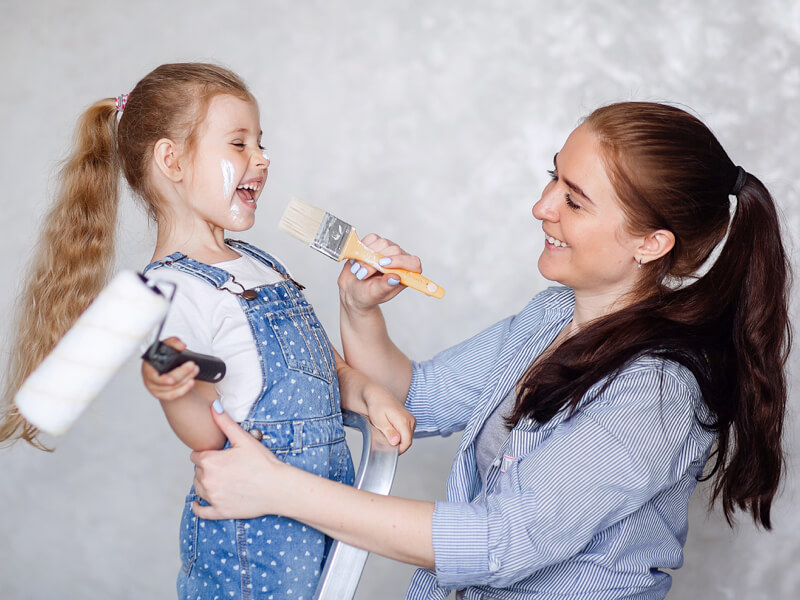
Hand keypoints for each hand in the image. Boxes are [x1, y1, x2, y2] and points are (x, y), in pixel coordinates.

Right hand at [141, 337, 199, 401]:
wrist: (163, 367)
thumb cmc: (162, 356)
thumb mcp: (166, 346)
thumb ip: (173, 343)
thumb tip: (182, 346)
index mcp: (148, 366)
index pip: (152, 376)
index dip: (162, 379)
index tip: (172, 380)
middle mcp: (149, 379)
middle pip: (166, 382)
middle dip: (181, 373)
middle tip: (192, 365)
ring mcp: (155, 388)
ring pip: (172, 388)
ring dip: (186, 380)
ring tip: (195, 370)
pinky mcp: (161, 394)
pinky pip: (173, 395)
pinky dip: (184, 389)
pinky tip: (191, 382)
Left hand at [191, 403, 285, 519]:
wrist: (278, 488)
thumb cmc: (263, 463)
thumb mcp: (243, 439)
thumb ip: (225, 422)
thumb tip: (213, 406)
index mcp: (210, 462)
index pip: (196, 456)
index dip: (206, 453)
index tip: (218, 454)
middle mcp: (207, 481)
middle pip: (197, 472)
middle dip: (207, 468)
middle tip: (226, 466)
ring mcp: (212, 498)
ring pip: (198, 488)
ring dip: (205, 483)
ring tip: (223, 479)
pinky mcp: (219, 512)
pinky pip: (200, 511)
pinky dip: (198, 506)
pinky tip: (198, 503)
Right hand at [338, 233, 422, 314]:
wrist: (354, 288)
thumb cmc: (367, 294)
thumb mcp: (375, 294)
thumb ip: (385, 287)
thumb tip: (395, 278)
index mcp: (405, 274)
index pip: (413, 263)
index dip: (400, 261)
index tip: (383, 265)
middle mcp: (399, 259)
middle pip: (395, 250)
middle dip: (375, 261)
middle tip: (363, 273)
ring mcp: (388, 249)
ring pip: (382, 243)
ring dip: (367, 256)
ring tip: (359, 270)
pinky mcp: (377, 243)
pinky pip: (371, 239)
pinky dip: (362, 248)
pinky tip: (358, 259)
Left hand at [362, 382, 415, 453]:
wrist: (377, 396)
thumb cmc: (377, 406)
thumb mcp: (379, 421)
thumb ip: (389, 432)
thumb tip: (396, 441)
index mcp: (404, 420)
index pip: (407, 442)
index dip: (398, 450)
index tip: (389, 451)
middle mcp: (410, 420)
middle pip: (408, 441)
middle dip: (398, 445)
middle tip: (385, 441)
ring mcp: (411, 420)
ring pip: (408, 438)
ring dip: (399, 440)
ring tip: (387, 434)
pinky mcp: (410, 420)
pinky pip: (407, 433)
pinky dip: (400, 435)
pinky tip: (391, 431)